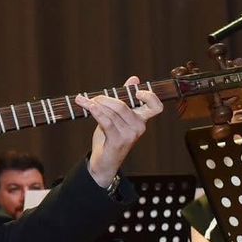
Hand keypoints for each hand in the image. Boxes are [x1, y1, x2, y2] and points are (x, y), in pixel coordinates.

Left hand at [83, 75, 163, 189]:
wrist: (103, 163)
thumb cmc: (110, 138)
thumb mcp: (117, 117)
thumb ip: (125, 98)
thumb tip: (134, 79)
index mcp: (141, 120)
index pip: (156, 107)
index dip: (150, 97)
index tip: (137, 92)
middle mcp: (139, 127)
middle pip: (124, 105)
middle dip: (106, 99)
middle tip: (94, 97)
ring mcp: (130, 135)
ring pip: (113, 112)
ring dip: (97, 105)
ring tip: (85, 101)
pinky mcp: (118, 141)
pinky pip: (106, 121)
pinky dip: (96, 112)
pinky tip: (88, 107)